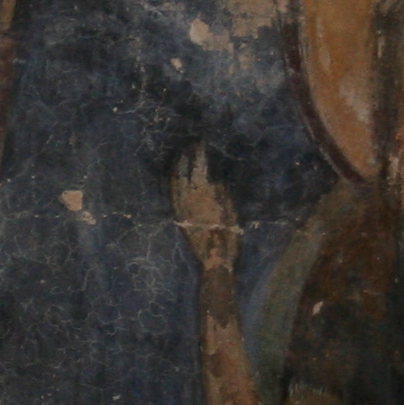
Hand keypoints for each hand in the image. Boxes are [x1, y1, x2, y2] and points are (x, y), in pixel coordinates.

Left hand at [171, 146, 240, 276]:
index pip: (199, 172)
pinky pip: (173, 196)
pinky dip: (173, 184)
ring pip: (177, 184)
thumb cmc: (227, 239)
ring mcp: (183, 209)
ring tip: (180, 155)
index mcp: (205, 199)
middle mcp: (190, 202)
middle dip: (188, 158)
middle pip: (186, 174)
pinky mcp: (180, 217)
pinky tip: (174, 176)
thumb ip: (223, 198)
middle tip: (191, 145)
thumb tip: (216, 182)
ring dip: (178, 168)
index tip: (200, 144)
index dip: (199, 157)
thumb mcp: (230, 216)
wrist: (214, 260)